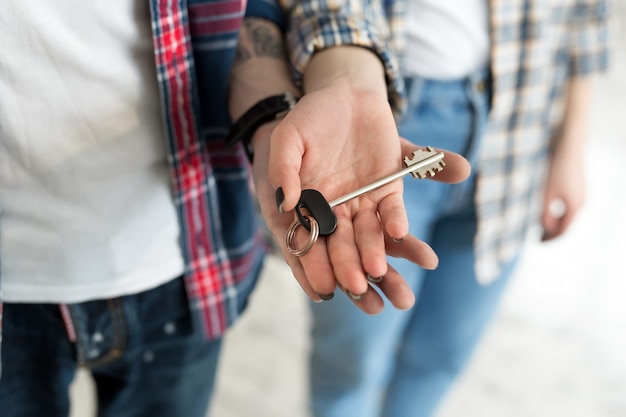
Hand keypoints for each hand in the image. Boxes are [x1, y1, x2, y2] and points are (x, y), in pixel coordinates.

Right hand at [251, 87, 470, 313]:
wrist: (344, 95)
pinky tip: (398, 232)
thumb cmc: (308, 118)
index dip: (314, 266)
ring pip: (369, 238)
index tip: (324, 286)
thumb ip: (283, 168)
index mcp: (304, 206)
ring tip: (378, 271)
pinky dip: (395, 222)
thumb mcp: (287, 138)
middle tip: (358, 286)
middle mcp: (334, 212)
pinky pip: (391, 211)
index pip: (307, 244)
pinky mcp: (388, 190)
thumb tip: (285, 203)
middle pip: (341, 248)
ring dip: (374, 255)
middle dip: (349, 269)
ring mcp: (362, 203)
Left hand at [541, 139, 585, 240]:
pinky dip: (559, 212)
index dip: (551, 239)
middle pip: (566, 224)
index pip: (563, 230)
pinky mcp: (579, 188)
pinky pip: (569, 206)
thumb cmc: (556, 168)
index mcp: (575, 207)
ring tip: (540, 226)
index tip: (538, 243)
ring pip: (568, 215)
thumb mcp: (546, 192)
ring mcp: (582, 195)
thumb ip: (545, 212)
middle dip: (552, 232)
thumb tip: (545, 229)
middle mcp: (582, 203)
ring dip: (555, 221)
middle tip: (537, 237)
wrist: (570, 145)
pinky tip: (547, 210)